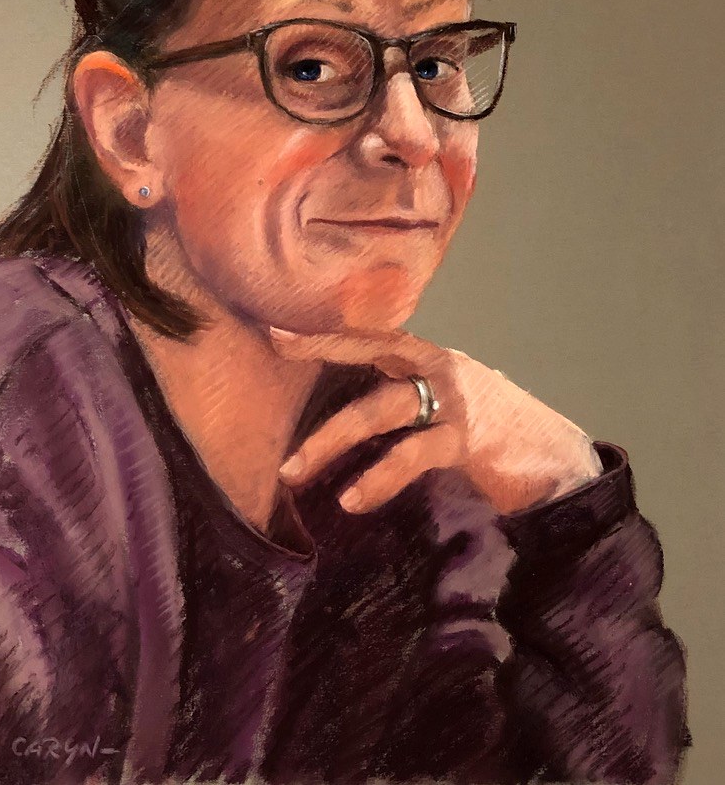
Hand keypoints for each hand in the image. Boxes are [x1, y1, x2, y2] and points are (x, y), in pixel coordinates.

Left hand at [271, 327, 602, 515]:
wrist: (559, 461)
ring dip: (330, 439)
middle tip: (272, 358)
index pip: (370, 337)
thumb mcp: (447, 407)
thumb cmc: (495, 435)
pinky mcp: (468, 438)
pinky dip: (377, 477)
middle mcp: (441, 368)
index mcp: (432, 359)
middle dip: (319, 358)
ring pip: (379, 408)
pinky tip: (352, 499)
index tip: (275, 331)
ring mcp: (455, 400)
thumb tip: (351, 416)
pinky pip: (410, 454)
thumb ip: (409, 400)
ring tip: (292, 471)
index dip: (324, 334)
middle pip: (369, 358)